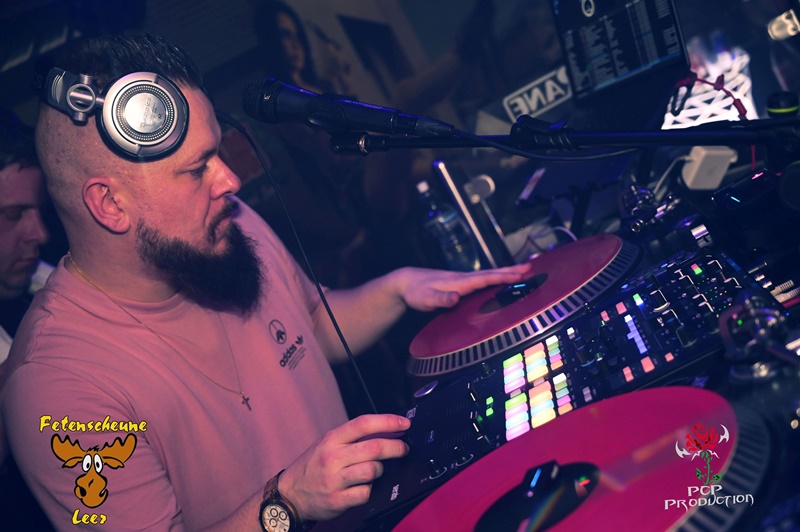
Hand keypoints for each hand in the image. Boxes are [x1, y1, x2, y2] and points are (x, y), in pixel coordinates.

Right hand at [278, 414, 410, 521]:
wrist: (290, 494)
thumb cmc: (314, 466)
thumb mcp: (329, 444)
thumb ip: (355, 438)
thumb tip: (389, 429)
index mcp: (332, 439)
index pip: (363, 424)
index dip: (388, 421)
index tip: (404, 424)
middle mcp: (332, 457)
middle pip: (374, 448)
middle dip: (396, 447)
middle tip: (404, 448)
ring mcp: (334, 479)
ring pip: (372, 470)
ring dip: (381, 470)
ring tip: (377, 470)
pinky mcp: (337, 500)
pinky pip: (366, 493)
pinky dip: (370, 490)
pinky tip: (365, 487)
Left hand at [394, 263, 532, 311]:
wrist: (406, 283)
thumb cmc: (416, 292)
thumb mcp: (426, 299)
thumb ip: (441, 299)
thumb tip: (455, 297)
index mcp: (460, 282)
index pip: (485, 279)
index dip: (502, 277)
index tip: (520, 275)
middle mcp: (464, 278)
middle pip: (491, 274)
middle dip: (510, 271)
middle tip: (530, 267)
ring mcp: (462, 280)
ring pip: (488, 275)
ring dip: (506, 273)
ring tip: (523, 272)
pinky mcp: (460, 284)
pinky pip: (483, 280)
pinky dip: (495, 278)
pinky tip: (500, 281)